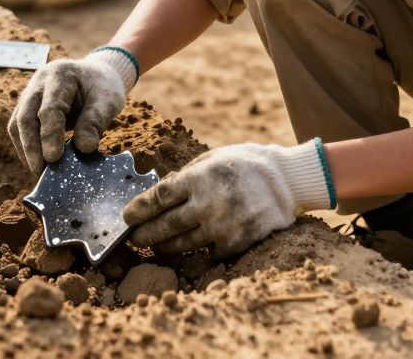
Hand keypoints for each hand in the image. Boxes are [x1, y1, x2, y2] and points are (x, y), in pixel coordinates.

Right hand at [8, 48, 137, 173]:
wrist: (95, 76)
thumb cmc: (102, 88)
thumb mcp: (108, 100)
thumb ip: (96, 122)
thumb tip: (85, 148)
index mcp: (60, 75)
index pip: (49, 108)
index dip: (50, 134)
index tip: (53, 158)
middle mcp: (39, 82)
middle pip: (26, 116)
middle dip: (31, 146)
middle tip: (40, 172)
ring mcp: (30, 93)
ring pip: (17, 123)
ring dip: (26, 149)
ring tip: (39, 172)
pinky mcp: (27, 107)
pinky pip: (19, 128)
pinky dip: (26, 147)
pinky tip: (38, 163)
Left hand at [123, 140, 334, 256]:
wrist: (286, 181)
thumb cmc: (245, 164)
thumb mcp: (211, 159)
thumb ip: (185, 176)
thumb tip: (159, 193)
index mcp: (198, 179)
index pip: (157, 199)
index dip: (137, 210)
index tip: (126, 217)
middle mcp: (207, 205)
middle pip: (163, 226)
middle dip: (143, 234)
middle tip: (133, 237)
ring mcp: (221, 227)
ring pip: (181, 245)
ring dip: (164, 247)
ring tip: (156, 245)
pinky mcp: (235, 243)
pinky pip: (206, 253)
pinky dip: (195, 252)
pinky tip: (188, 248)